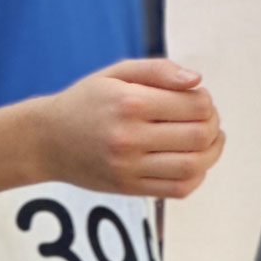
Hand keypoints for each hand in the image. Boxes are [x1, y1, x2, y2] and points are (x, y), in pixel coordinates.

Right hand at [36, 59, 223, 198]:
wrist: (47, 140)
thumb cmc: (86, 101)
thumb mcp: (116, 73)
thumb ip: (159, 70)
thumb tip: (197, 81)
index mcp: (130, 102)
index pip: (195, 105)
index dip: (206, 101)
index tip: (198, 98)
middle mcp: (130, 137)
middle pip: (199, 136)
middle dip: (213, 124)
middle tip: (206, 118)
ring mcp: (130, 167)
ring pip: (194, 166)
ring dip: (212, 152)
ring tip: (209, 140)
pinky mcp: (129, 188)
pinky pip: (179, 189)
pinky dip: (197, 176)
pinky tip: (192, 161)